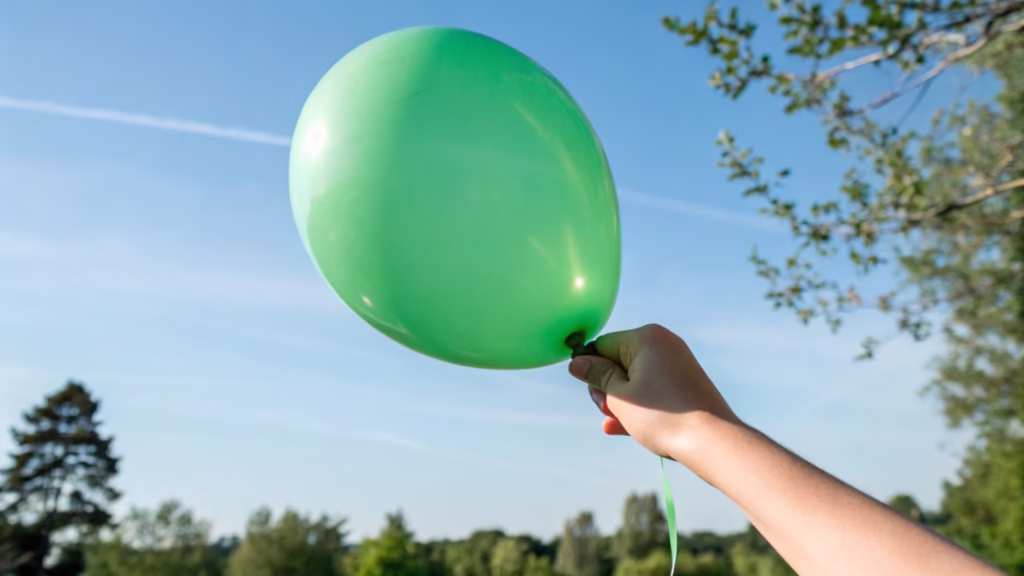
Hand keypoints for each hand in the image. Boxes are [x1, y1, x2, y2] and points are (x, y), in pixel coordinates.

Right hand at [568, 324, 739, 460]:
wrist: (712, 441)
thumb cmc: (663, 416)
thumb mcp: (619, 396)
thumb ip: (597, 375)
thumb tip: (577, 362)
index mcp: (646, 337)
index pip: (603, 345)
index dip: (591, 369)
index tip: (589, 390)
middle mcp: (664, 343)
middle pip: (619, 361)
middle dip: (607, 388)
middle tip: (606, 410)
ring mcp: (677, 363)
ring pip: (635, 379)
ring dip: (620, 401)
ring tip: (615, 423)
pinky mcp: (685, 383)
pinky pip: (653, 389)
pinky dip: (639, 404)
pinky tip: (621, 427)